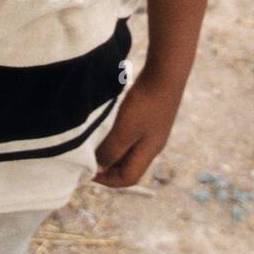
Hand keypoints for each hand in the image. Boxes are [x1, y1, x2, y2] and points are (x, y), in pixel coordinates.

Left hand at [92, 68, 185, 187]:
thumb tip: (99, 169)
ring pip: (130, 151)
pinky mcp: (151, 116)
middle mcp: (153, 145)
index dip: (108, 180)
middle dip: (109, 169)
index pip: (128, 178)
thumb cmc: (145, 104)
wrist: (165, 73)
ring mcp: (153, 130)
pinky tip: (108, 128)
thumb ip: (111, 151)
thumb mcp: (124, 130)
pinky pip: (132, 136)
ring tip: (94, 147)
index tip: (87, 173)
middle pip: (130, 166)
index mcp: (149, 152)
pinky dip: (118, 138)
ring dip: (113, 152)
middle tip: (88, 162)